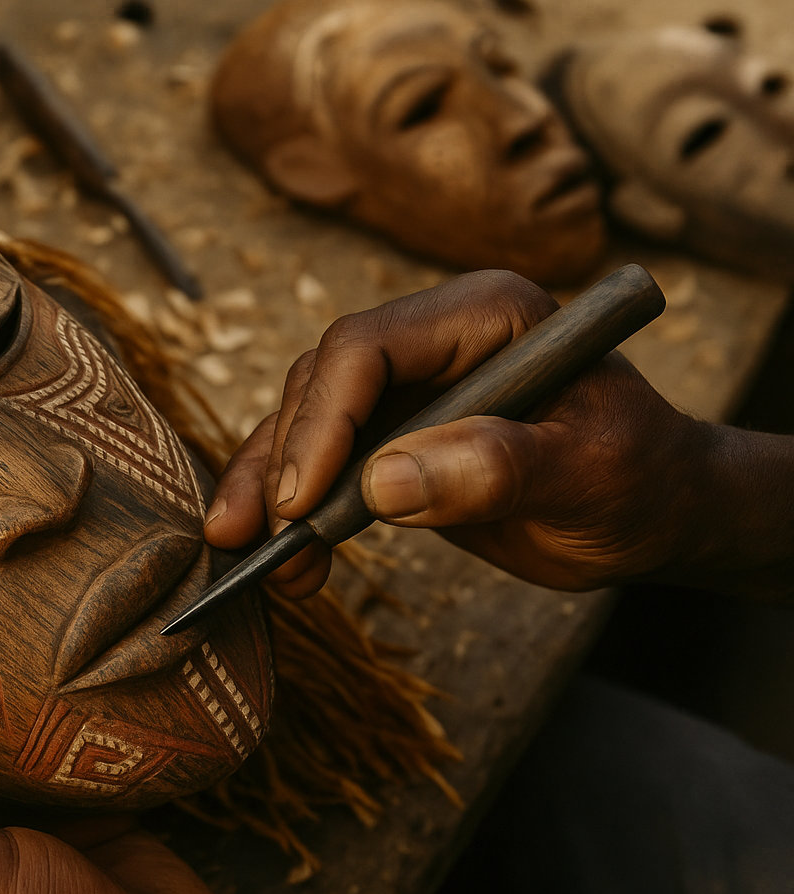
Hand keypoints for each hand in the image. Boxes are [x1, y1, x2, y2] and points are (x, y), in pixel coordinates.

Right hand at [204, 269, 720, 594]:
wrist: (653, 513)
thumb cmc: (641, 479)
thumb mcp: (590, 474)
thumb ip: (498, 468)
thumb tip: (383, 483)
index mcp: (484, 315)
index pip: (368, 347)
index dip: (323, 420)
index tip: (303, 503)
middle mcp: (432, 340)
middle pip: (319, 383)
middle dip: (282, 462)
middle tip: (269, 539)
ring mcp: (405, 389)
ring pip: (301, 423)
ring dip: (269, 492)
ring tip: (255, 561)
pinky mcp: (388, 439)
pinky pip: (318, 466)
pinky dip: (292, 513)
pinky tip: (285, 563)